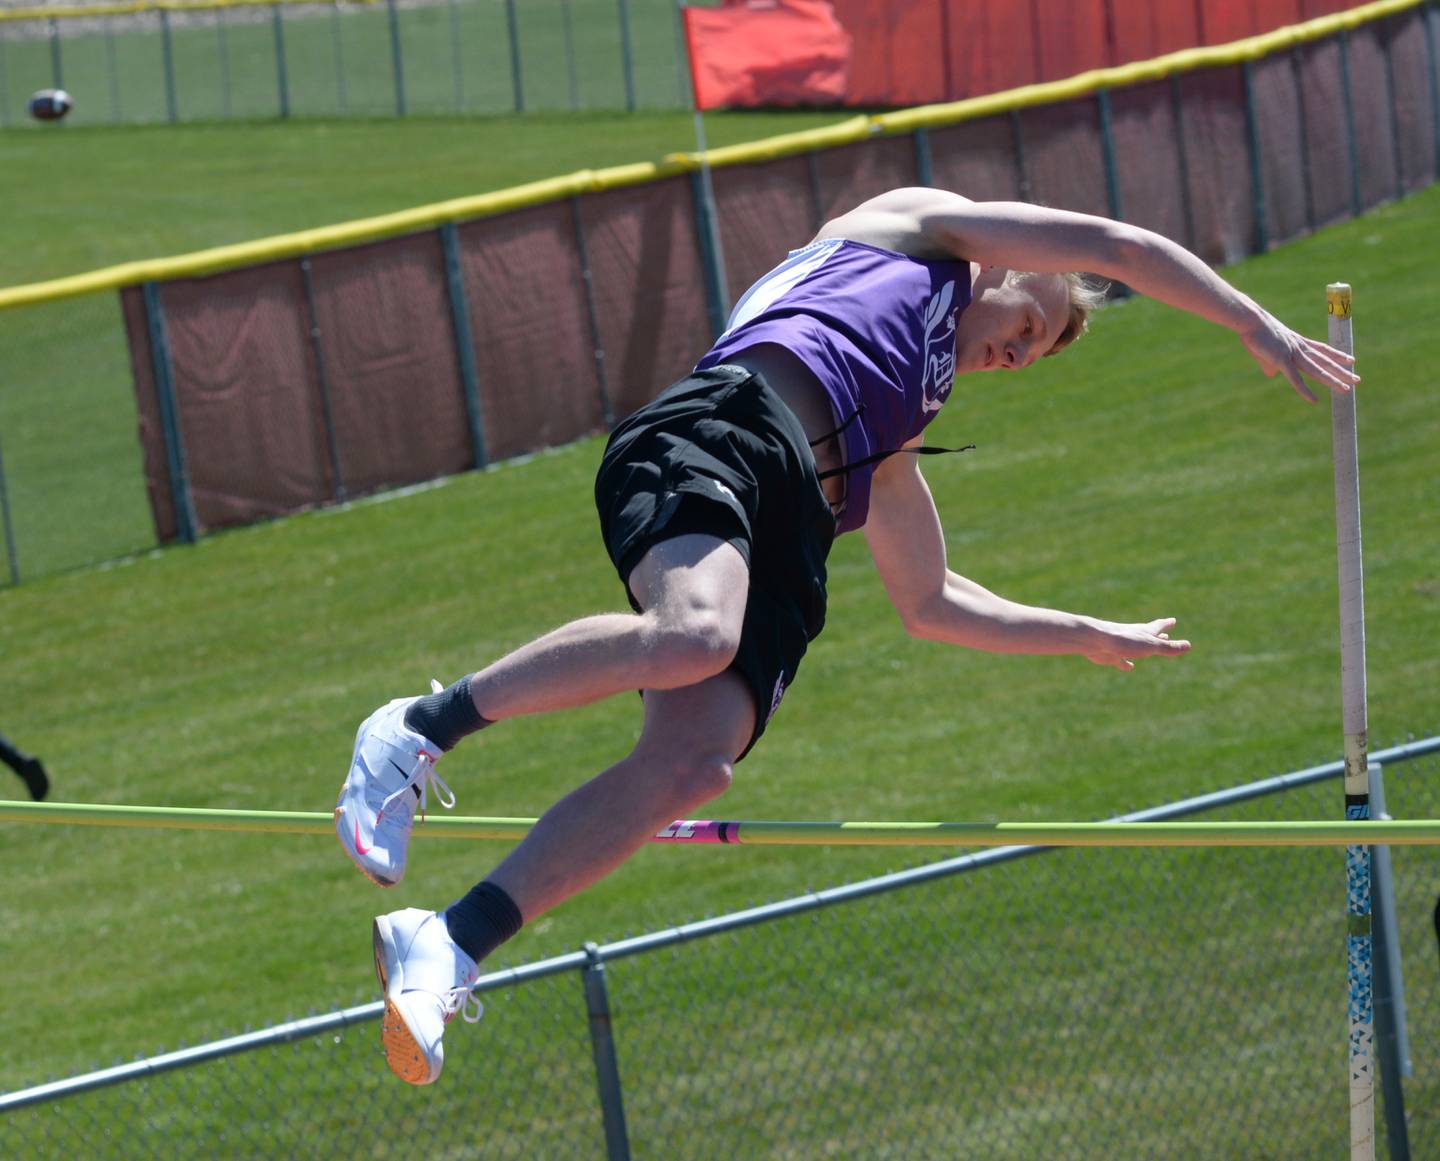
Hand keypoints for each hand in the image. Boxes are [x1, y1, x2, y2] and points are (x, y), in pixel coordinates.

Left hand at [1084, 617, 1190, 671]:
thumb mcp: (1150, 646)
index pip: (1159, 626)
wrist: (1094, 641)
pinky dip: (1127, 663)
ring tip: (1148, 650)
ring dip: (1143, 648)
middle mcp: (1134, 637)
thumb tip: (1189, 646)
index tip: (1173, 620)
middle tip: (1164, 633)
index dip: (1166, 624)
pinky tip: (1129, 667)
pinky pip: (1121, 660)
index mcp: (1144, 632)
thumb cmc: (1124, 641)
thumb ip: (1168, 648)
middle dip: (1157, 634)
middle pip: (1148, 635)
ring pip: (1136, 647)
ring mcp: (1122, 646)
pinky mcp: (1111, 655)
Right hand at [1237, 310, 1358, 402]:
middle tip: (1358, 380)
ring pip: (1317, 371)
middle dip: (1342, 372)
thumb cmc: (1255, 333)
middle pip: (1326, 362)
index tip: (1351, 360)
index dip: (1338, 355)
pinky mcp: (1282, 362)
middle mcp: (1301, 348)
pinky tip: (1314, 401)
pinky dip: (1305, 391)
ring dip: (1333, 380)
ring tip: (1347, 389)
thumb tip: (1272, 375)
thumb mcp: (1266, 350)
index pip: (1323, 350)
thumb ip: (1271, 364)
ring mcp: (1293, 355)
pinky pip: (1296, 380)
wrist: (1251, 321)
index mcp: (1298, 342)